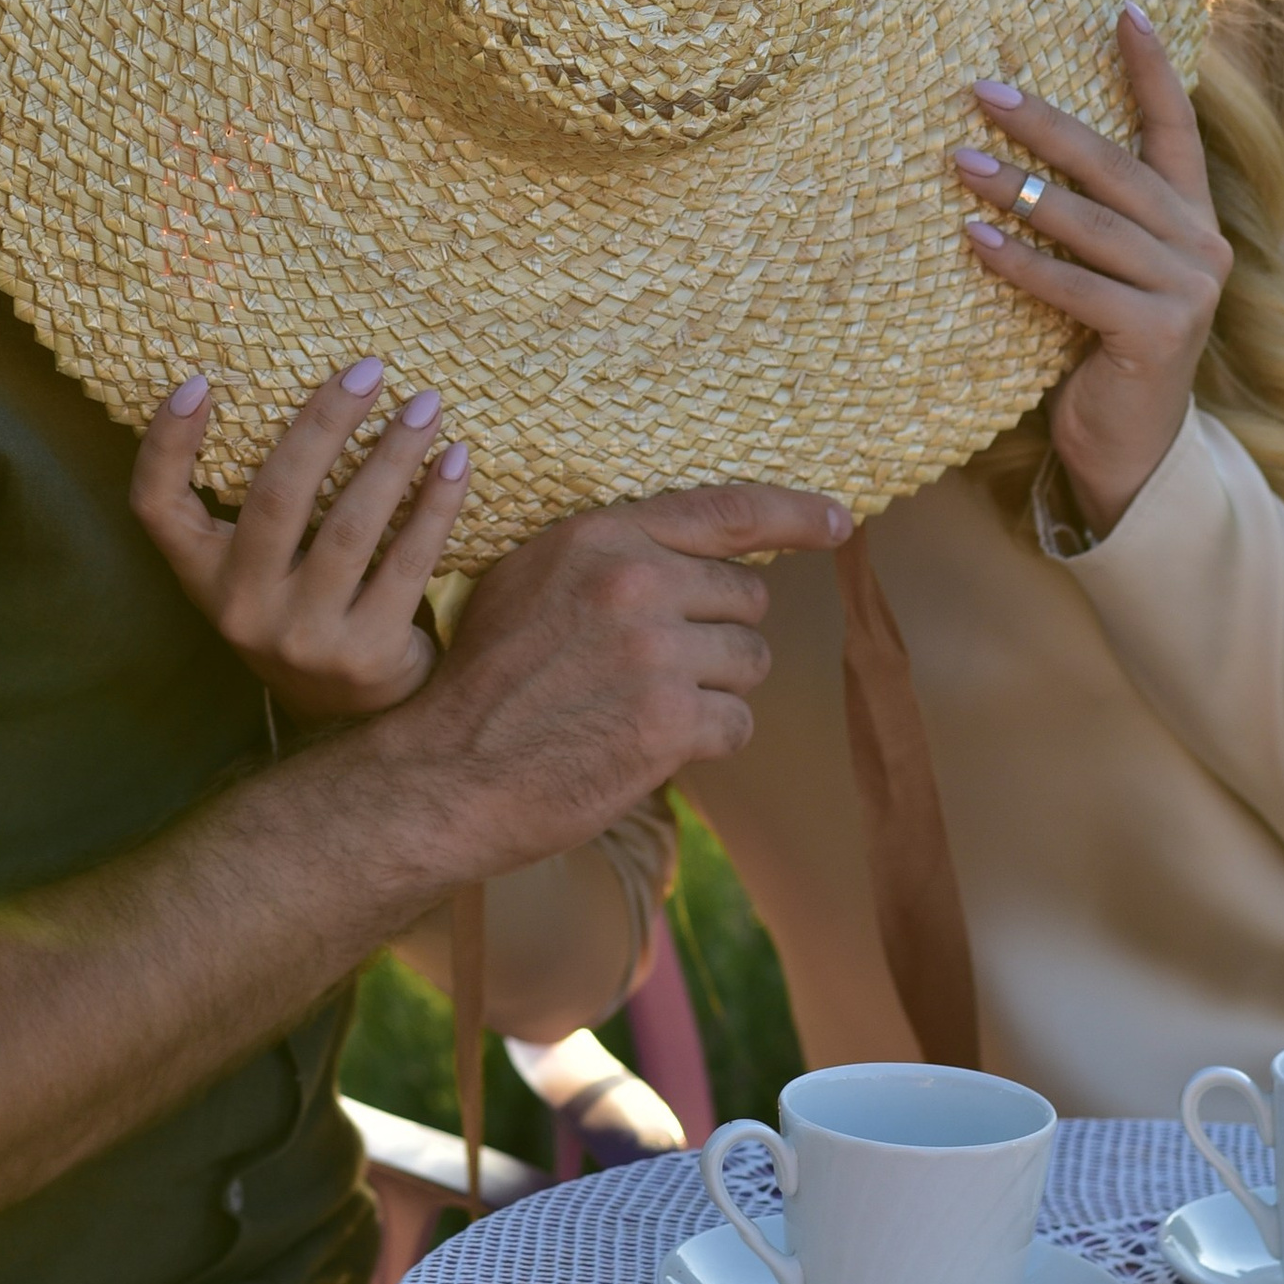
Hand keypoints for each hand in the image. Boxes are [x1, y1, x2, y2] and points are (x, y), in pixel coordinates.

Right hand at [131, 359, 470, 719]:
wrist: (354, 714)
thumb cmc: (305, 608)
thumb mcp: (259, 569)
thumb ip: (263, 506)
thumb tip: (313, 395)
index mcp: (205, 577)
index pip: (157, 507)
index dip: (166, 445)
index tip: (199, 382)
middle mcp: (242, 609)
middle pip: (277, 497)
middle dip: (324, 423)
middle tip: (369, 370)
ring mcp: (303, 637)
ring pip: (350, 526)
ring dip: (394, 456)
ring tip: (426, 406)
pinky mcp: (365, 656)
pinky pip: (407, 562)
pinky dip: (436, 505)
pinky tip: (456, 461)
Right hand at [375, 479, 845, 873]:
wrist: (445, 773)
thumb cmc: (484, 681)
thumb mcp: (531, 582)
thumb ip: (609, 558)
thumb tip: (696, 558)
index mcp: (602, 537)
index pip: (728, 510)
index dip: (796, 515)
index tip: (839, 522)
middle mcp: (637, 583)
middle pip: (746, 599)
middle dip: (718, 635)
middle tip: (657, 669)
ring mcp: (657, 653)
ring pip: (750, 662)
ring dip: (716, 690)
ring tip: (647, 707)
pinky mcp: (670, 722)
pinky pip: (736, 723)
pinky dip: (707, 739)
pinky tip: (650, 745)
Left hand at [953, 1, 1232, 540]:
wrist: (1131, 448)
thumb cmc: (1105, 344)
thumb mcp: (1109, 269)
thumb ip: (1096, 212)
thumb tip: (1017, 138)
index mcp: (1192, 217)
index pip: (1176, 127)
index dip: (1152, 68)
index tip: (1122, 9)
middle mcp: (1201, 244)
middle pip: (1116, 165)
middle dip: (1047, 123)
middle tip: (983, 89)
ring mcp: (1186, 290)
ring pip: (1092, 223)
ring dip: (1019, 189)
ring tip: (958, 159)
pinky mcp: (1159, 334)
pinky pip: (1075, 287)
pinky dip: (1020, 263)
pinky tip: (972, 240)